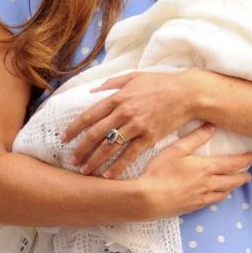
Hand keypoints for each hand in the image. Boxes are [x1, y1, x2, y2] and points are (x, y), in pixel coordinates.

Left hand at [63, 70, 203, 176]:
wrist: (187, 93)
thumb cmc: (161, 83)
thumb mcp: (135, 77)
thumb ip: (113, 83)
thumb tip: (93, 90)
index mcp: (118, 98)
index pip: (88, 116)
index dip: (74, 128)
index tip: (64, 139)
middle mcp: (124, 113)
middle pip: (94, 135)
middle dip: (80, 150)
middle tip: (72, 161)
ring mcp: (136, 126)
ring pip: (109, 147)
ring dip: (94, 161)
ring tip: (85, 171)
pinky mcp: (149, 137)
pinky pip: (129, 155)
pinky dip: (117, 167)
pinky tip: (108, 176)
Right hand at [139, 123, 251, 216]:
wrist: (147, 199)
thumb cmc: (160, 171)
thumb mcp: (176, 150)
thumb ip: (195, 138)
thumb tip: (212, 126)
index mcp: (206, 168)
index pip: (232, 163)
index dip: (245, 160)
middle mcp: (208, 184)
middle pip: (232, 180)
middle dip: (243, 176)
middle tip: (249, 173)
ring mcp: (202, 197)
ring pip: (224, 192)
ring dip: (232, 187)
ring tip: (236, 183)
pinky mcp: (193, 207)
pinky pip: (213, 202)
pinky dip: (220, 197)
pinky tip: (218, 195)